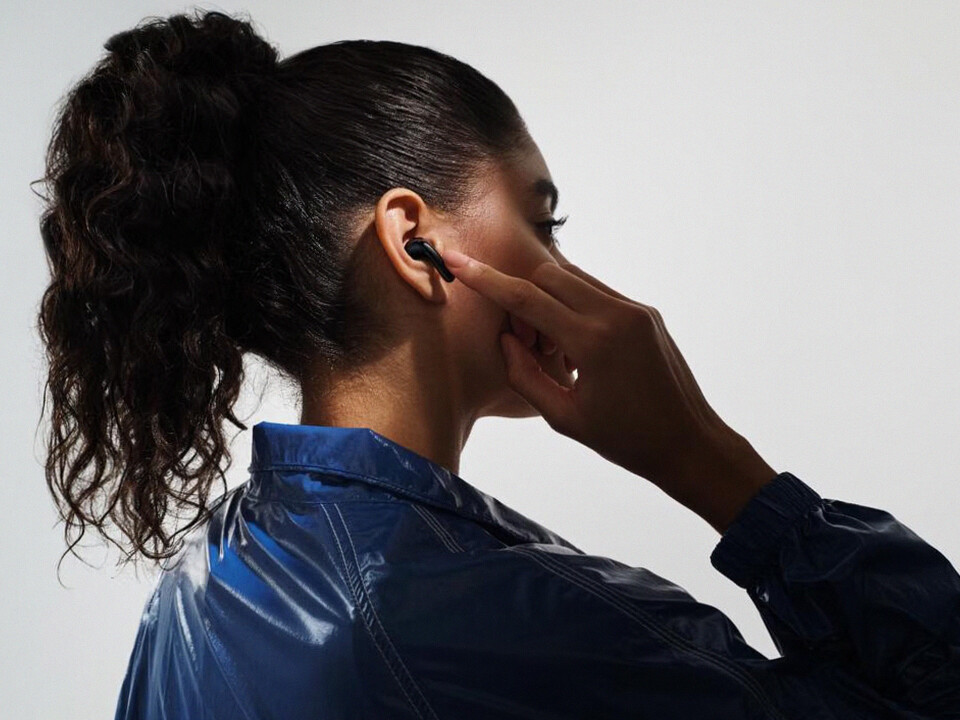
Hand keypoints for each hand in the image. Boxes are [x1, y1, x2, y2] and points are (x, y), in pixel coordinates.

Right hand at [441, 249, 776, 533]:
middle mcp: (616, 314)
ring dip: (548, 299)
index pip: (526, 297)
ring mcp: (635, 309)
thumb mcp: (563, 417)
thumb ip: (525, 374)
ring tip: (552, 348)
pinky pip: (596, 293)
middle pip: (548, 275)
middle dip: (521, 294)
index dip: (484, 277)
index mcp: (593, 342)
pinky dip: (573, 306)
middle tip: (523, 340)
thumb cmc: (625, 440)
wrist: (690, 443)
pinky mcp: (645, 313)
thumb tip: (506, 338)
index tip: (454, 258)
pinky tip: (575, 347)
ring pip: (573, 278)